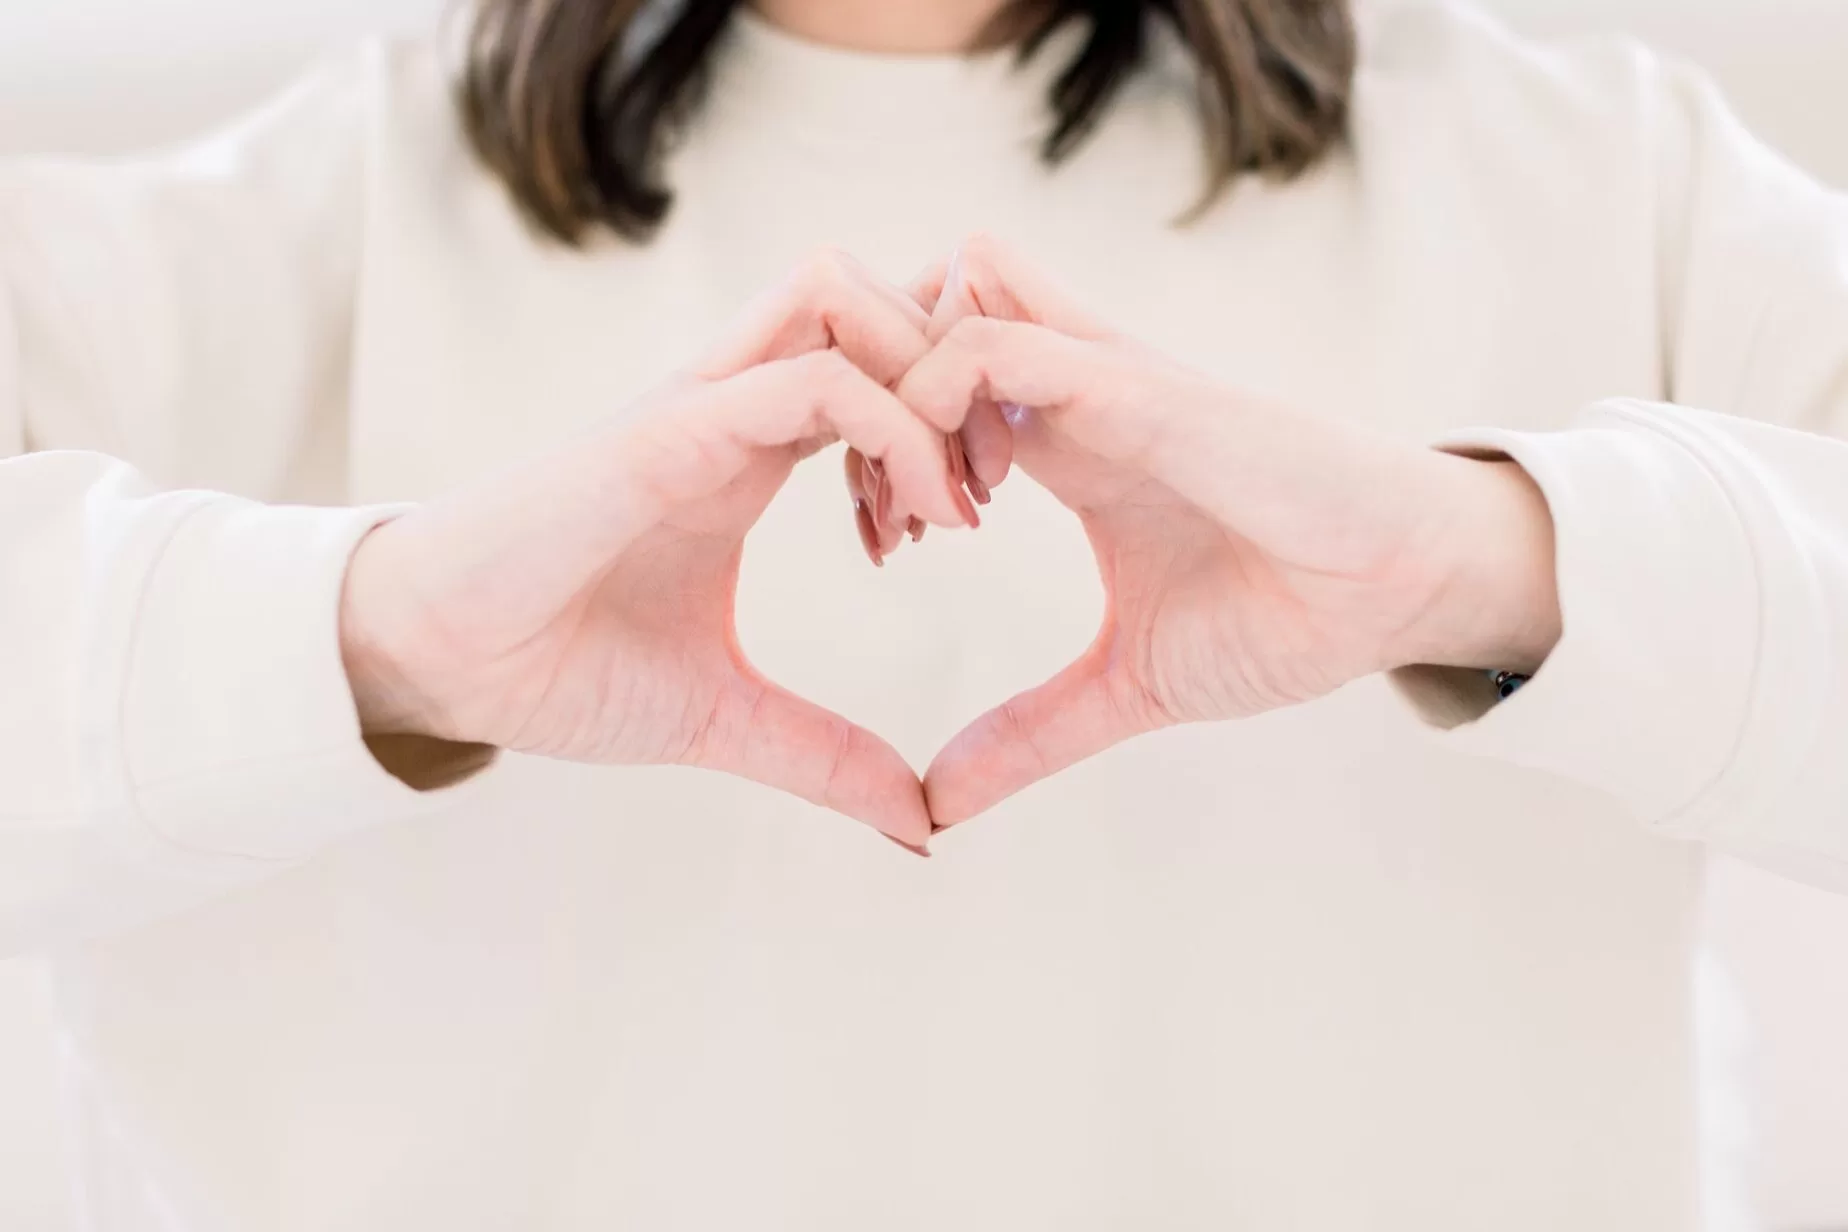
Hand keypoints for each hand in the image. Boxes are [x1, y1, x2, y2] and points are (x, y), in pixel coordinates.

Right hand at [339, 251, 975, 848]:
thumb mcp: (728, 718)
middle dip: (958, 370)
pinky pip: (808, 377)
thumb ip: (828, 757)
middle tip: (990, 490)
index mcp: (751, 449)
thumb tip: (922, 824)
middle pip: (877, 297)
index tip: (979, 517)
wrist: (439, 668)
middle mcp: (732, 404)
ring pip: (845, 297)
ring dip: (926, 378)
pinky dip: (887, 425)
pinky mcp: (666, 427)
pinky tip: (913, 521)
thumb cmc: (559, 670)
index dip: (949, 420)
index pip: (877, 364)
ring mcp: (700, 405)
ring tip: (958, 501)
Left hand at [891, 236, 1561, 827]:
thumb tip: (938, 807)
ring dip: (900, 397)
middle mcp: (1074, 391)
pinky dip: (946, 409)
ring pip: (951, 298)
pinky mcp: (1139, 386)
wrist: (1402, 591)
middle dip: (863, 403)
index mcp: (1064, 443)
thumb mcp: (1125, 687)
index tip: (884, 548)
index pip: (928, 383)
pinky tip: (966, 512)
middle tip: (879, 526)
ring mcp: (1103, 379)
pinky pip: (1001, 345)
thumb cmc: (1287, 615)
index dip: (872, 450)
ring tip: (923, 518)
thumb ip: (1029, 735)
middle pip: (920, 313)